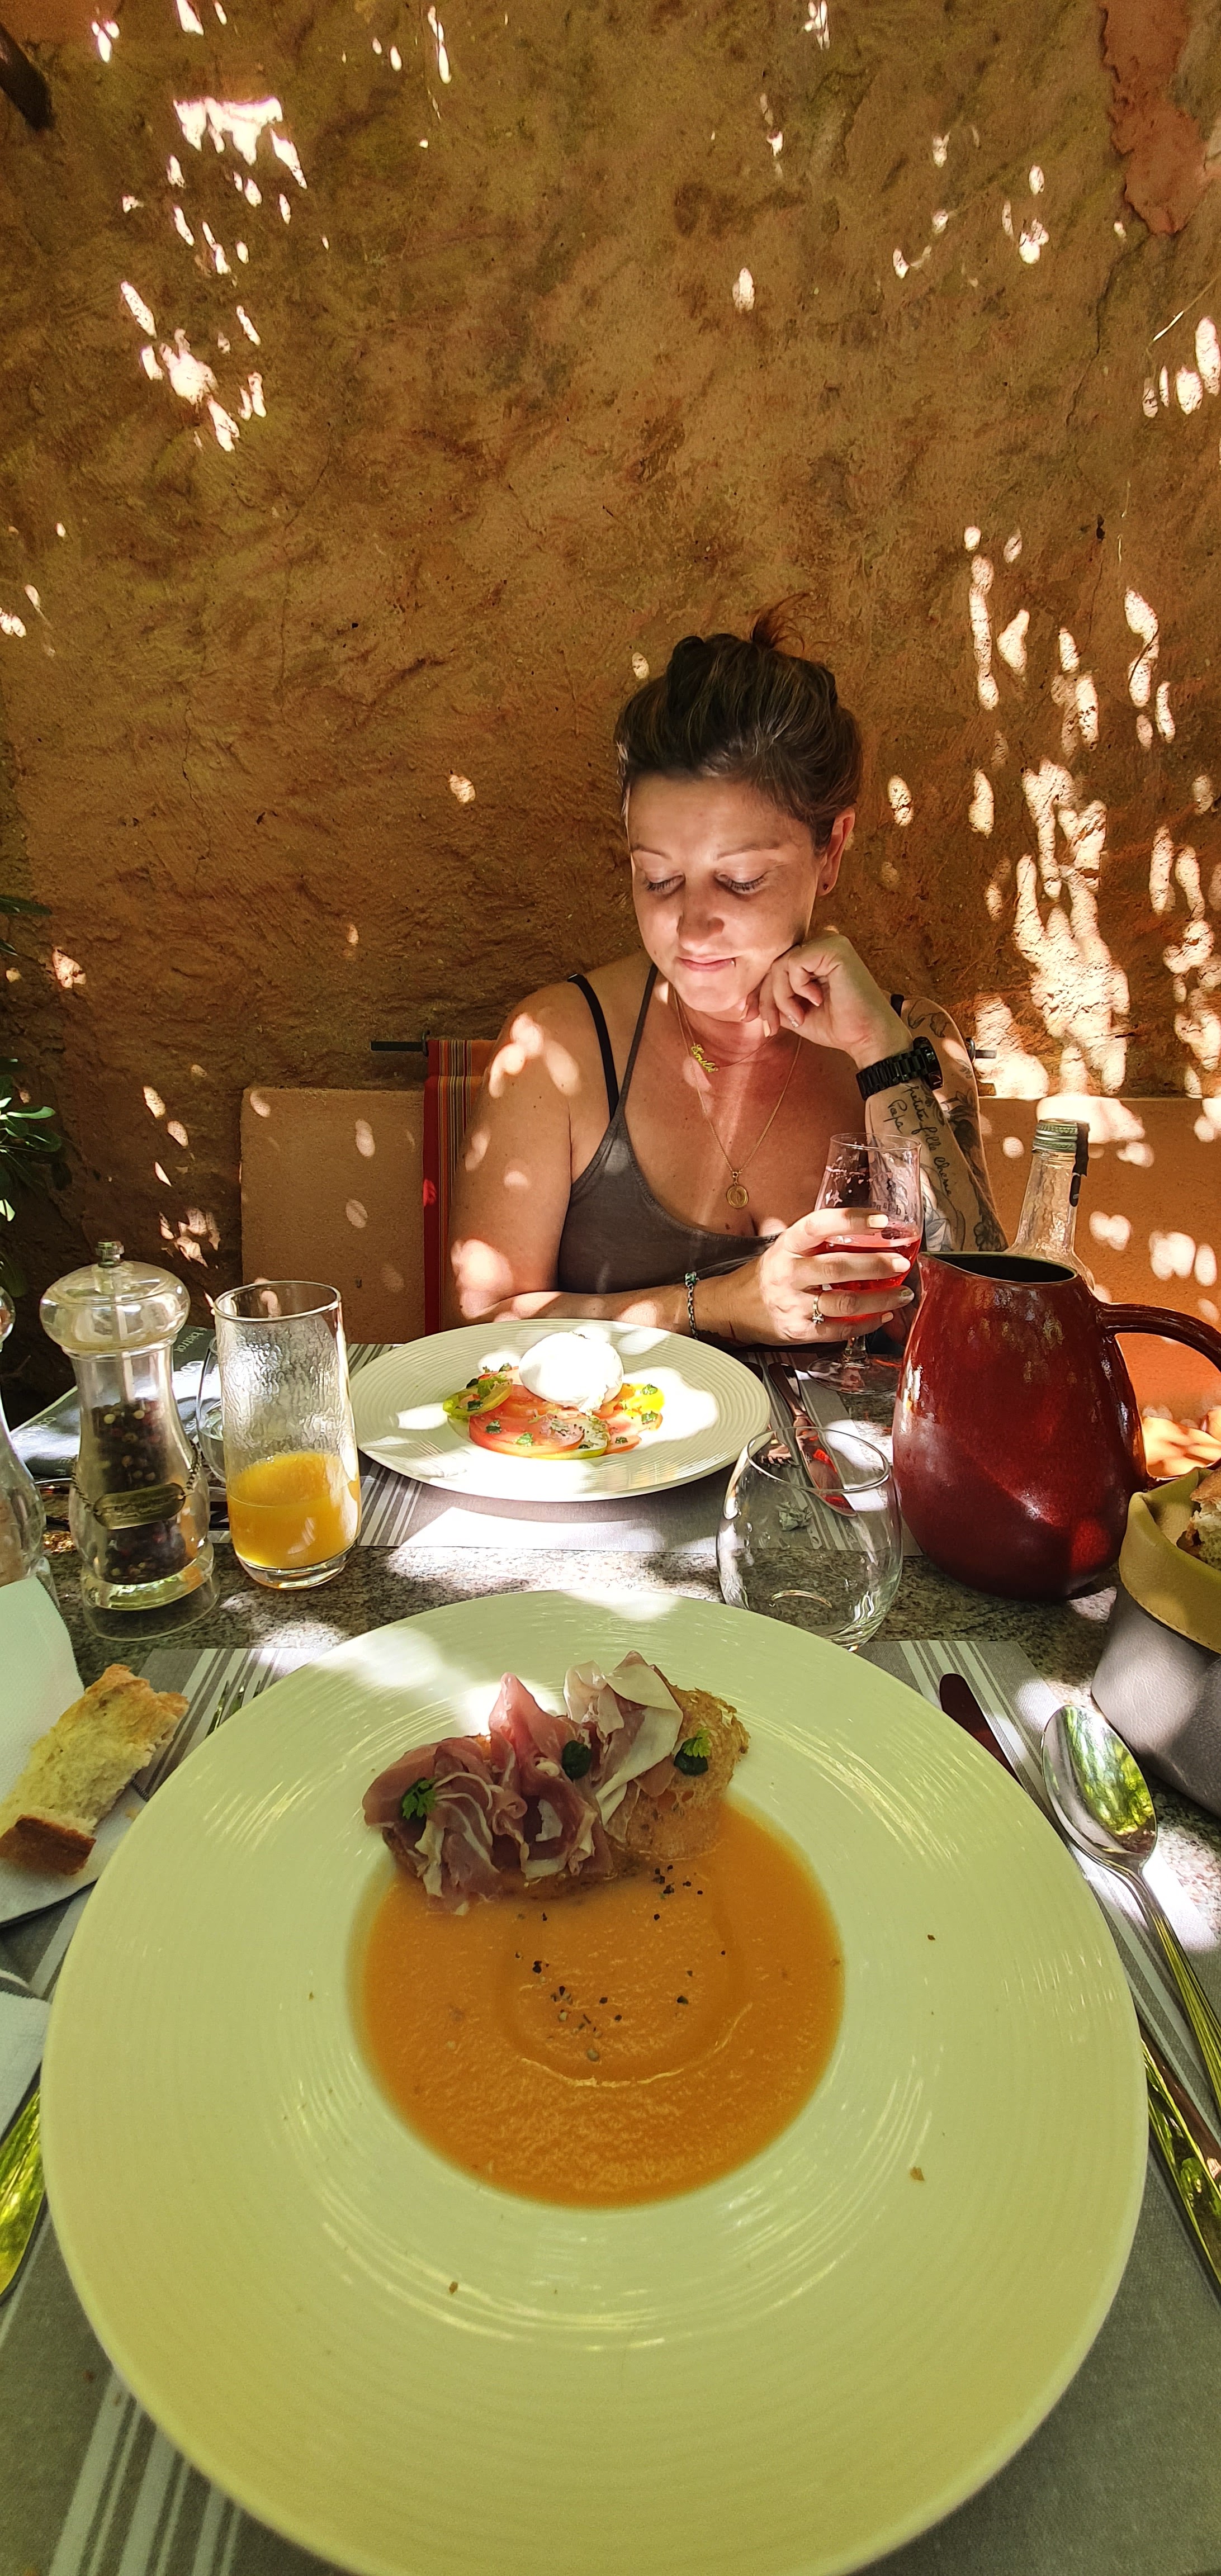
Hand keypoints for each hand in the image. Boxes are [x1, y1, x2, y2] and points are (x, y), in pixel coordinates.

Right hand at [700, 1209, 914, 1346]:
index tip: (880, 1219)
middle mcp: (788, 1273)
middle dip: (877, 1265)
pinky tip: (881, 1315)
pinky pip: (839, 1328)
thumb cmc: (766, 1276)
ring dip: (880, 1298)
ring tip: (902, 1293)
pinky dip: (866, 1323)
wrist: (731, 1309)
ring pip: (845, 1301)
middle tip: (901, 1262)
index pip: (819, 1226)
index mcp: (786, 1246)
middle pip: (838, 1267)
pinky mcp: (798, 1331)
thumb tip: (866, 1229)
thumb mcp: (783, 1248)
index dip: (850, 1220)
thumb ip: (816, 1240)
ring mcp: (793, 1304)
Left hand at [756, 932, 905, 1070]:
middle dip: (767, 999)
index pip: (776, 966)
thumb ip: (775, 1000)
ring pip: (780, 964)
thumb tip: (744, 1004)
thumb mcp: (795, 1012)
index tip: (755, 1019)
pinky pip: (793, 962)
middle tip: (772, 1026)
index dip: (761, 992)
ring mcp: (830, 942)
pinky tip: (816, 1000)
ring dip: (781, 997)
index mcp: (816, 956)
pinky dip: (796, 987)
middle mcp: (823, 943)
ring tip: (799, 1017)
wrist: (866, 1037)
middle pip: (775, 964)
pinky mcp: (834, 947)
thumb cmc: (838, 1026)